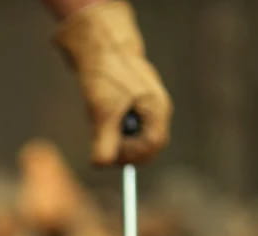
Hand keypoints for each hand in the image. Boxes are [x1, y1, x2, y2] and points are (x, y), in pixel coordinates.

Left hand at [54, 0, 171, 164]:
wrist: (100, 49)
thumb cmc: (106, 75)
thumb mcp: (103, 111)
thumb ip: (104, 140)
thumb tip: (101, 165)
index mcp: (156, 110)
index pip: (152, 147)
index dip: (131, 155)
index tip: (110, 153)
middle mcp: (155, 111)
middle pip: (146, 148)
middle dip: (125, 150)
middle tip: (103, 142)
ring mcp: (146, 110)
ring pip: (134, 141)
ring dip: (116, 140)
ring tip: (103, 121)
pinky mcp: (134, 110)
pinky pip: (125, 132)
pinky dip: (112, 131)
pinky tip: (102, 117)